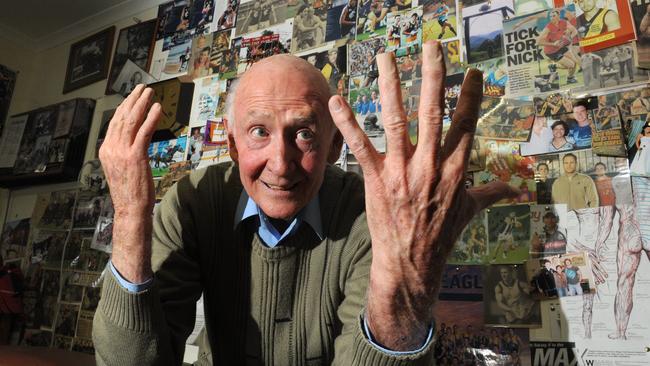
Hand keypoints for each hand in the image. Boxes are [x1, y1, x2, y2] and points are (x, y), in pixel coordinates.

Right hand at [99, 85, 160, 281]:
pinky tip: (158, 108)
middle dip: (133, 100)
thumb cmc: (130, 192)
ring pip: (131, 121)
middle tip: (142, 88)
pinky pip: (144, 132)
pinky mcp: (135, 156)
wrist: (130, 209)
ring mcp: (122, 152)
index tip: (133, 97)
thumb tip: (133, 142)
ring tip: (150, 93)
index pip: (114, 123)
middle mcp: (111, 148)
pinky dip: (151, 118)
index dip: (124, 107)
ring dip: (142, 104)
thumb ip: (123, 154)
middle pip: (122, 117)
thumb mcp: (121, 169)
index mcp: (106, 150)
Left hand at [328, 41, 516, 349]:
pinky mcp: (376, 179)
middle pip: (433, 112)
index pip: (466, 123)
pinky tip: (337, 100)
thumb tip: (514, 189)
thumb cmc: (441, 237)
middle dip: (432, 77)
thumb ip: (490, 194)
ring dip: (389, 86)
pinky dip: (348, 123)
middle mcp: (430, 165)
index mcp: (456, 169)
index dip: (469, 95)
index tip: (472, 71)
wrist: (411, 264)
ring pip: (396, 120)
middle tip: (431, 47)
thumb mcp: (469, 213)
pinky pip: (361, 146)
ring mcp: (402, 171)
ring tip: (385, 57)